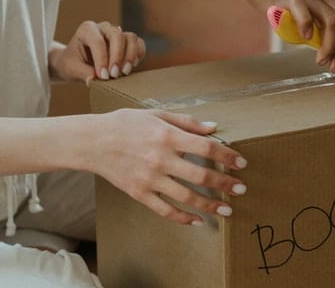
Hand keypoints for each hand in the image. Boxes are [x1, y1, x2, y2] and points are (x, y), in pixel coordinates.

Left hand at [49, 21, 145, 84]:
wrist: (76, 62)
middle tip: (114, 75)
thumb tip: (93, 80)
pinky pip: (138, 43)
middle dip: (117, 56)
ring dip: (130, 56)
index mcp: (87, 29)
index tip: (103, 77)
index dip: (102, 60)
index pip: (98, 42)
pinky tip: (131, 66)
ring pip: (131, 38)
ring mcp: (117, 33)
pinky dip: (138, 55)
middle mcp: (103, 28)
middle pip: (118, 35)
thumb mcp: (72, 69)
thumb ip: (83, 73)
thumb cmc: (72, 63)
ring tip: (124, 72)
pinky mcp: (126, 42)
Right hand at [88, 109, 247, 225]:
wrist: (92, 142)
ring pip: (187, 197)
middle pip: (201, 175)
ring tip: (227, 210)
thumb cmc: (125, 124)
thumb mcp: (156, 114)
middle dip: (225, 184)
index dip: (227, 156)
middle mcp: (160, 159)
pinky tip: (197, 220)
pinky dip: (183, 217)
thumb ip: (187, 122)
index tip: (241, 163)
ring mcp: (150, 179)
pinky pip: (165, 210)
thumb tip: (214, 128)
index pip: (206, 148)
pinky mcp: (139, 193)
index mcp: (166, 136)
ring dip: (210, 205)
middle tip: (241, 189)